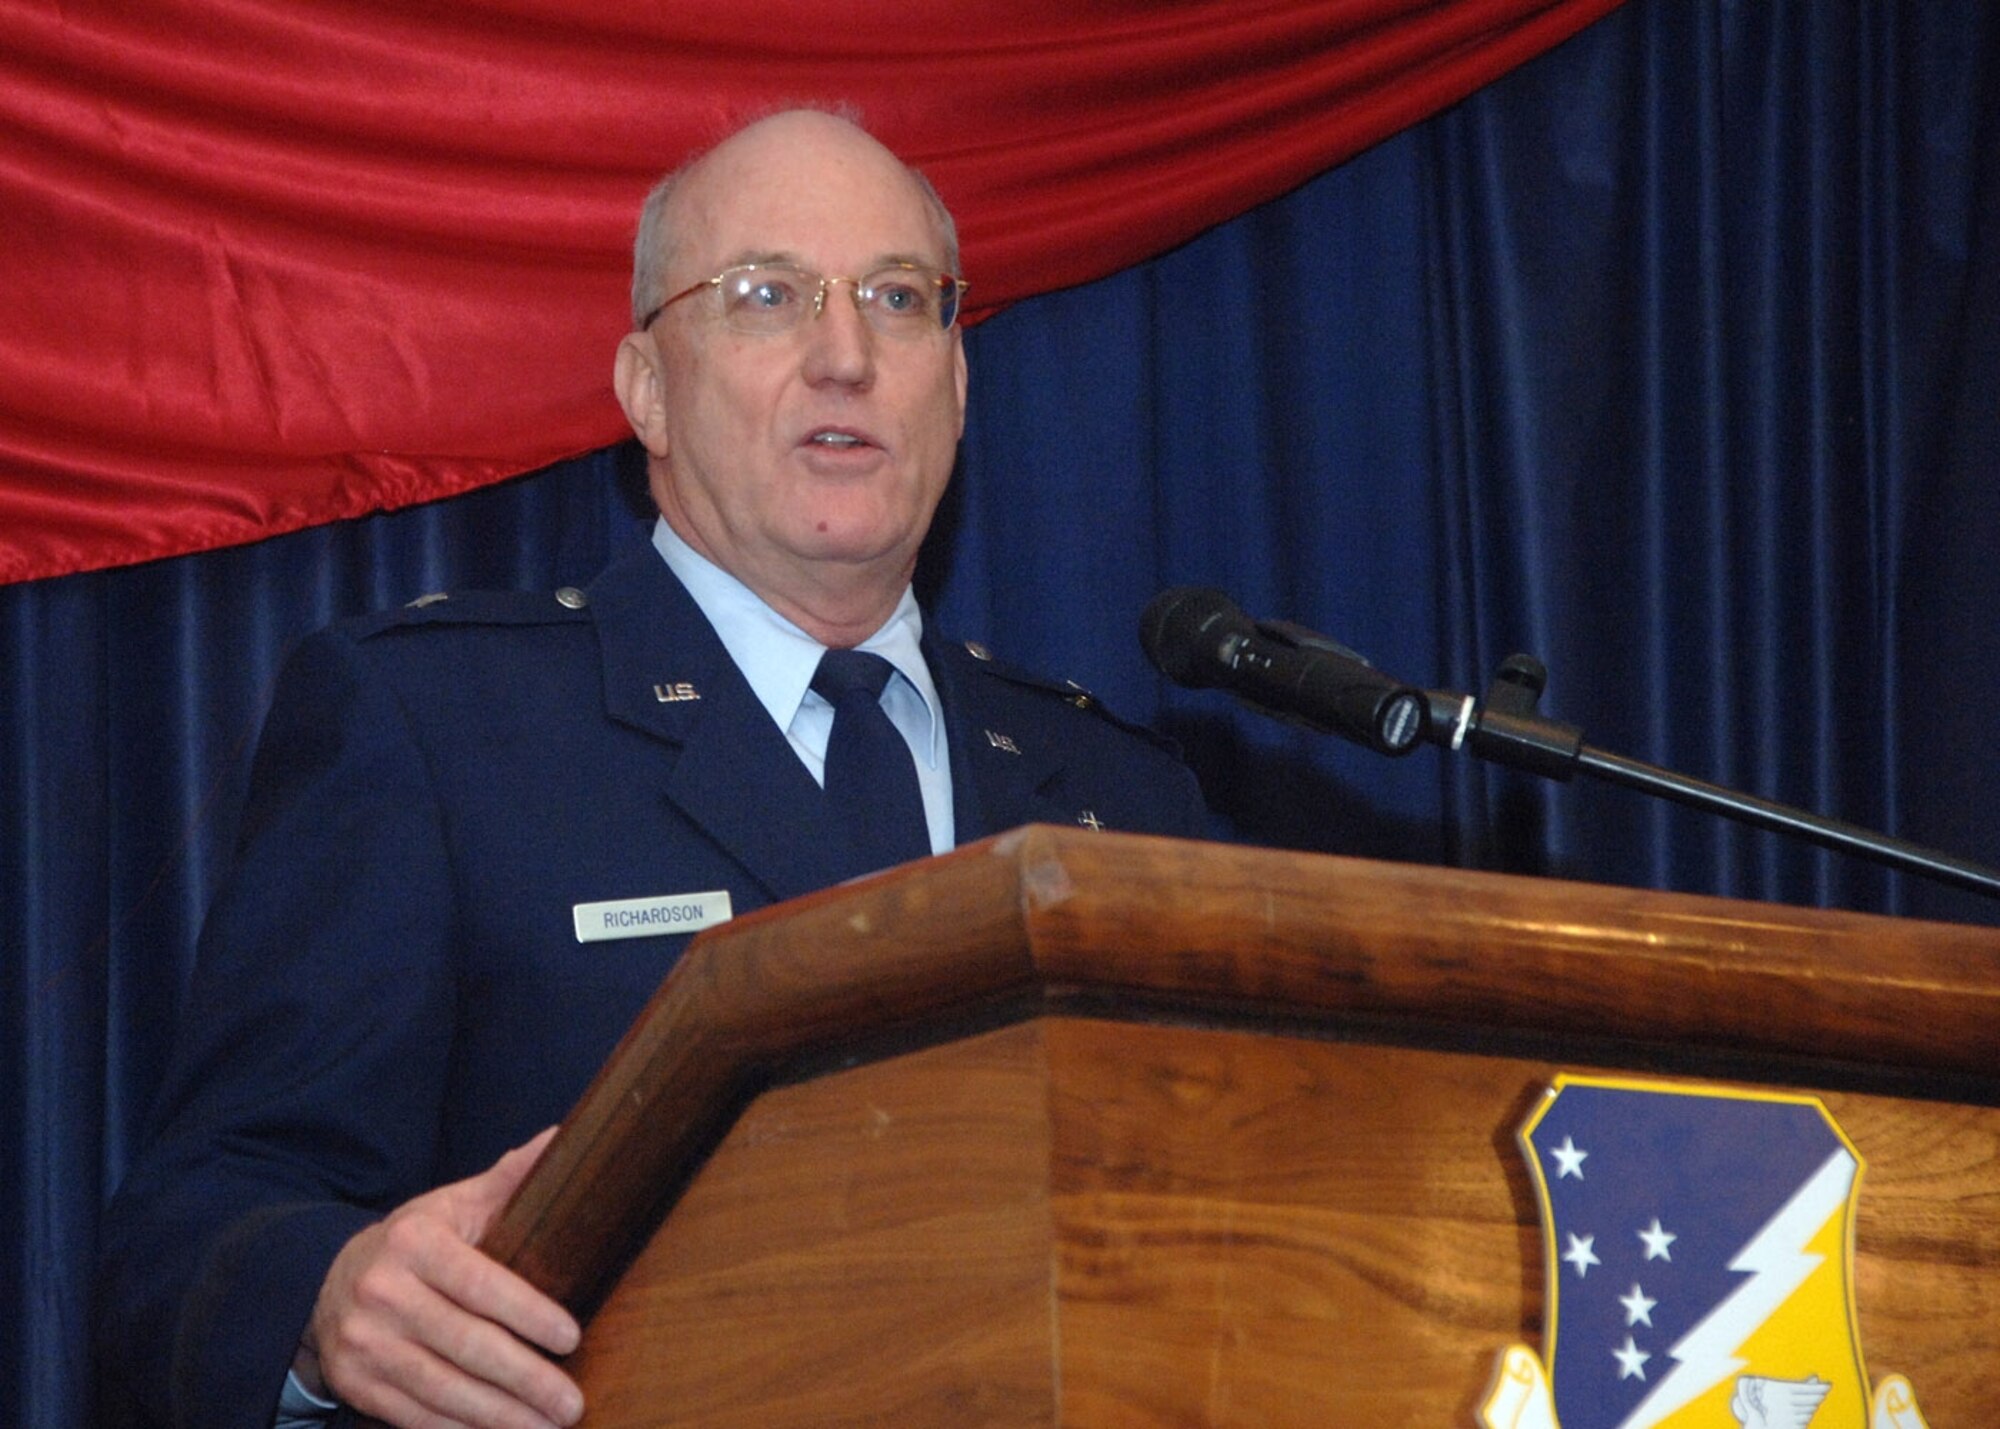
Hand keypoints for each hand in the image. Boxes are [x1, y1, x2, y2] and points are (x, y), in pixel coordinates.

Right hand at [297, 1128, 583, 1428]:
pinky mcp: (357, 1384)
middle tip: (572, 1403)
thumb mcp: (454, 1205)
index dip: (528, 1313)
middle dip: (525, 1379)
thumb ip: (509, 1180)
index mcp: (415, 1242)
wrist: (328, 1283)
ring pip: (443, 1388)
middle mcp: (384, 1293)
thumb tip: (564, 1138)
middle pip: (466, 1344)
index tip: (571, 1338)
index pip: (480, 1283)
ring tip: (549, 1427)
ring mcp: (365, 1343)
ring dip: (500, 1416)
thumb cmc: (414, 1243)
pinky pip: (416, 1415)